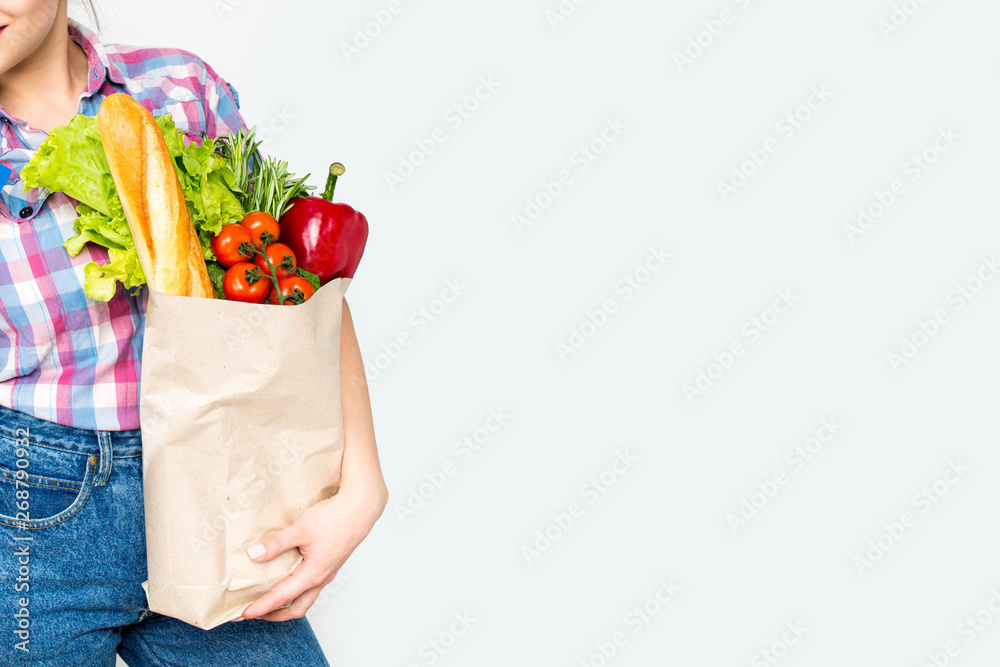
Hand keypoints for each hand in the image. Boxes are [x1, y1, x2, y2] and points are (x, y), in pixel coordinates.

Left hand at [238, 484, 386, 621]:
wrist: (362, 507)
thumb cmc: (336, 517)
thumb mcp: (302, 529)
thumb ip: (277, 543)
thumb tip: (253, 555)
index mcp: (313, 574)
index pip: (280, 598)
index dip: (260, 607)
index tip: (242, 613)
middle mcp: (321, 578)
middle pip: (295, 609)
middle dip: (272, 614)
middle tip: (252, 611)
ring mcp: (327, 572)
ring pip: (305, 599)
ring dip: (285, 604)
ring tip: (267, 599)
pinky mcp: (330, 563)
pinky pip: (311, 586)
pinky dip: (295, 590)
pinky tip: (287, 577)